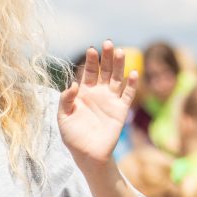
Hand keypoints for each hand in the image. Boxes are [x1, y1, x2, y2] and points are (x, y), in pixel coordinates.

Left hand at [58, 40, 138, 166]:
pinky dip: (132, 84)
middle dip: (106, 57)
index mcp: (83, 93)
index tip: (91, 49)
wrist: (87, 154)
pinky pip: (128, 95)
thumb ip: (65, 100)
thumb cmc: (73, 136)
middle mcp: (98, 93)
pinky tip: (133, 73)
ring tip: (120, 51)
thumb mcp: (63, 117)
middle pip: (104, 71)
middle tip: (108, 43)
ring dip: (119, 65)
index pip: (88, 72)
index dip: (91, 61)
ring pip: (117, 79)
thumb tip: (73, 84)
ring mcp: (110, 101)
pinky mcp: (120, 110)